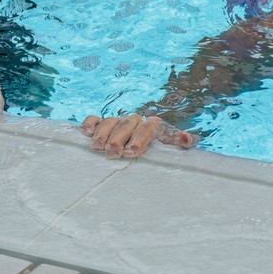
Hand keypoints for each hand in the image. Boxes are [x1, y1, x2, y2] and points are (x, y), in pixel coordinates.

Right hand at [80, 114, 196, 158]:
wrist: (141, 148)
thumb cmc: (156, 151)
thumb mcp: (170, 148)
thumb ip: (179, 143)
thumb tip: (186, 138)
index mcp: (151, 126)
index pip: (147, 127)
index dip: (139, 138)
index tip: (132, 152)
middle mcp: (134, 122)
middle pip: (126, 125)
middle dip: (118, 139)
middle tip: (113, 153)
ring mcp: (117, 122)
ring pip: (109, 122)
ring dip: (103, 134)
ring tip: (98, 148)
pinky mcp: (101, 125)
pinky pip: (94, 119)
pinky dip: (90, 124)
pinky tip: (86, 133)